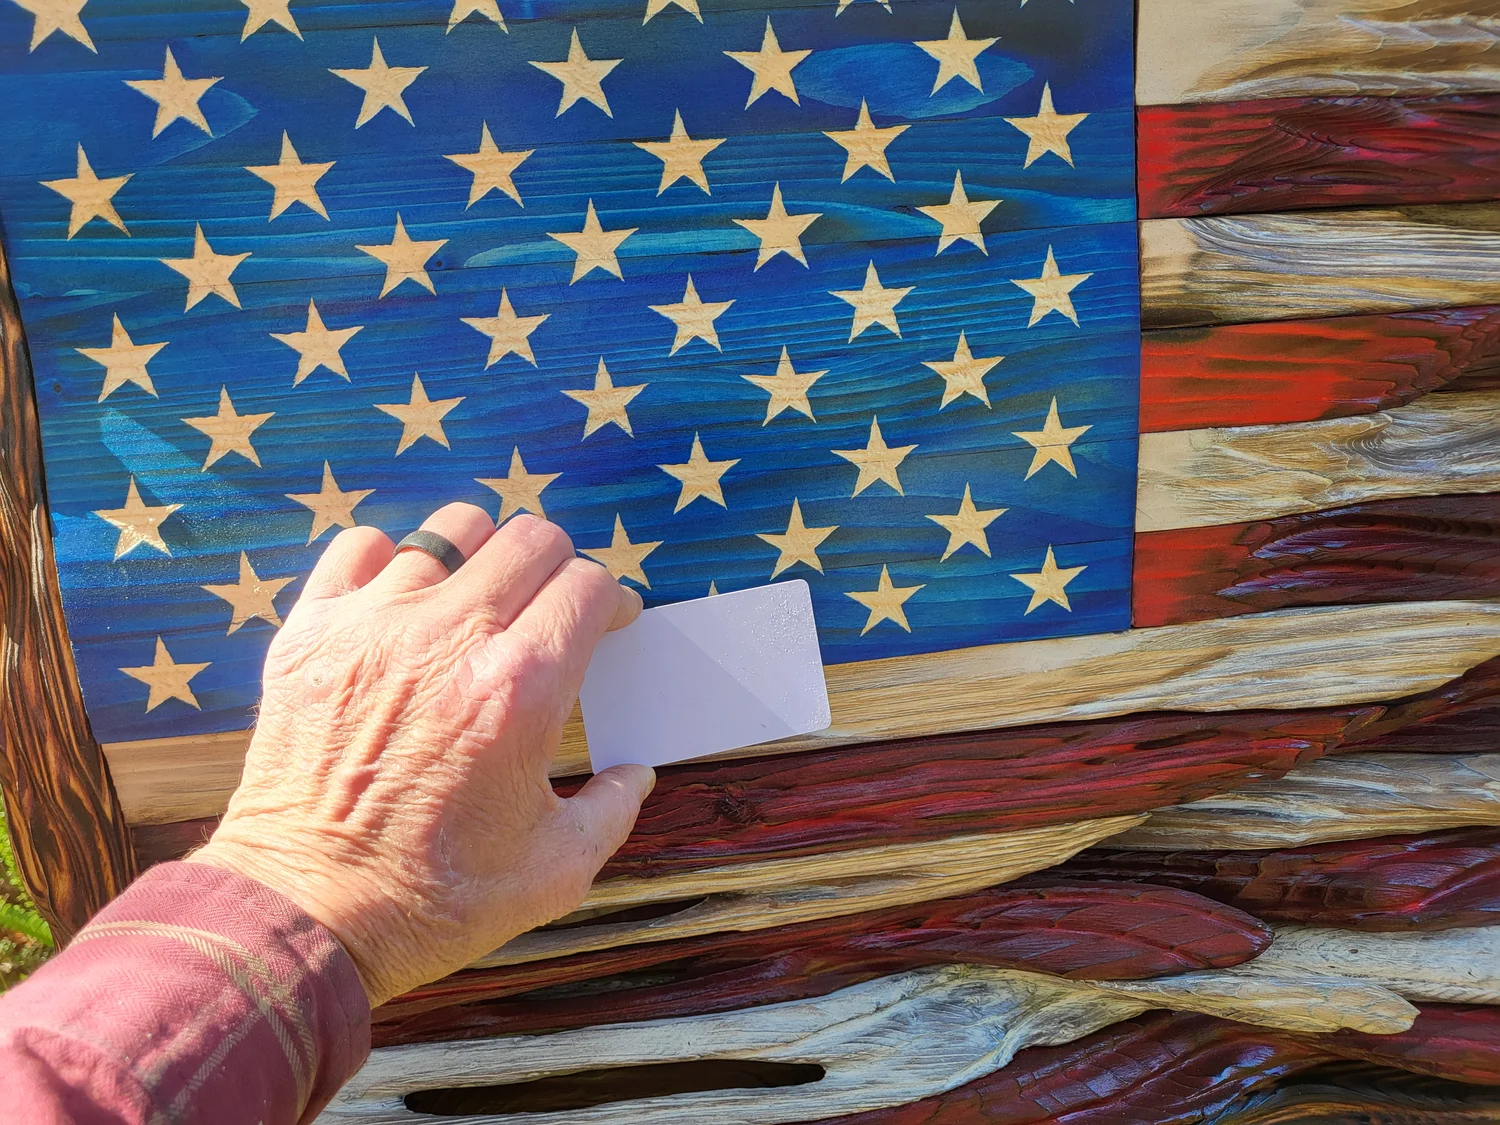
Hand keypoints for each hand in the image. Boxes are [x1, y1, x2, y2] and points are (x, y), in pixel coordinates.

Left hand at [189, 505, 654, 1006]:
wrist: (305, 915)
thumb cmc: (434, 900)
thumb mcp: (556, 871)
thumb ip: (613, 810)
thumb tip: (634, 774)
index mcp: (520, 689)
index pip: (588, 585)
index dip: (610, 601)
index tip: (605, 624)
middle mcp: (449, 639)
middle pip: (531, 539)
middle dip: (559, 568)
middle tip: (551, 610)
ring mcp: (373, 628)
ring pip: (452, 529)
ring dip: (483, 556)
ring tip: (480, 598)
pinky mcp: (311, 633)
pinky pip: (361, 547)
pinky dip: (391, 562)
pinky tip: (404, 604)